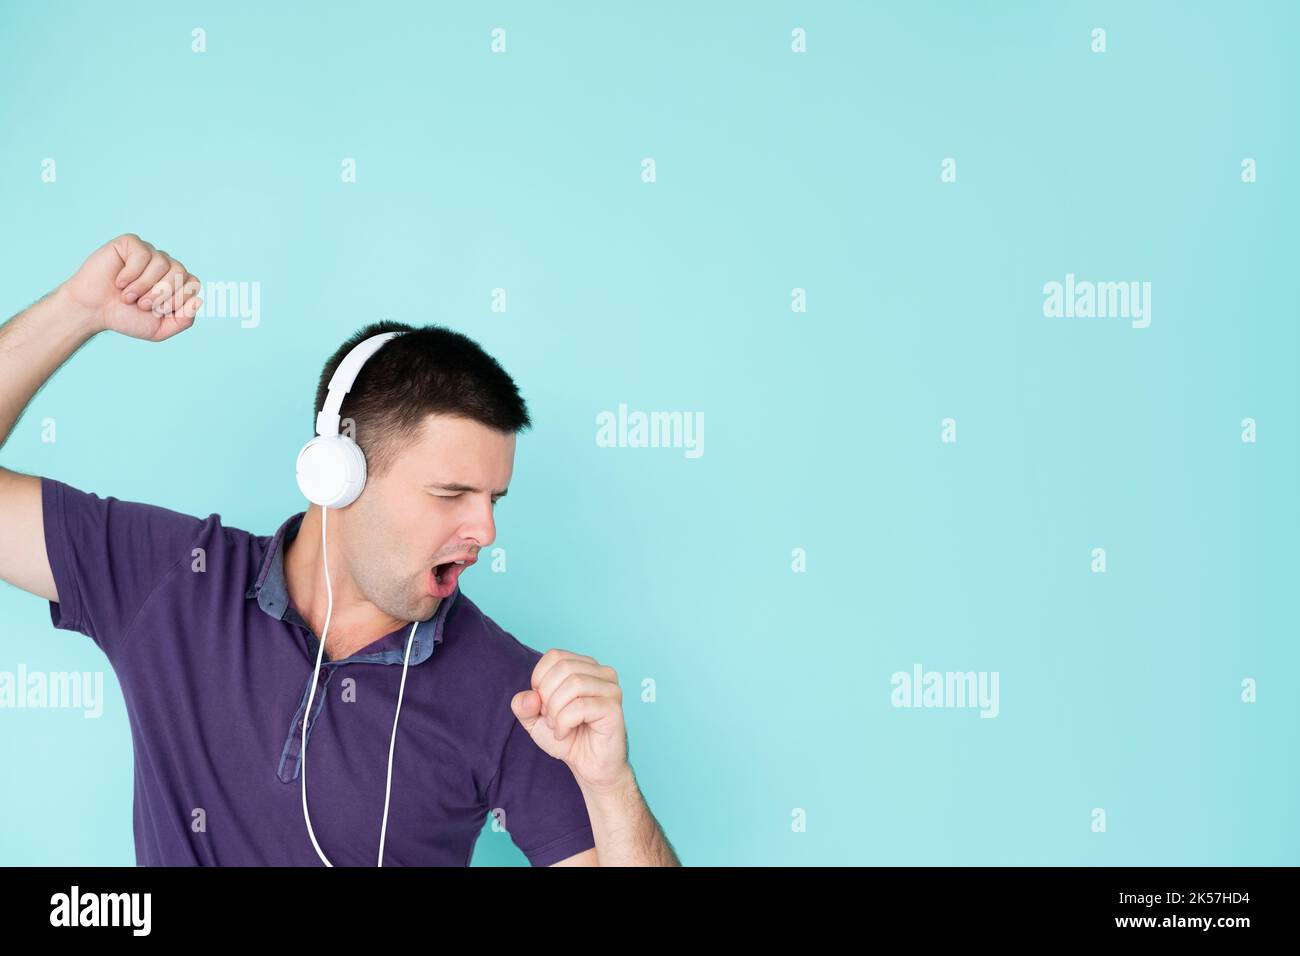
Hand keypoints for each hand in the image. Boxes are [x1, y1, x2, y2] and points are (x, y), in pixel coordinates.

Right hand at [59, 233, 201, 340]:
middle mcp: (166, 265)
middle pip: (180, 273)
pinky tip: (118, 281)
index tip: (157, 311)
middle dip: (160, 295)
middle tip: (141, 304)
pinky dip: (130, 273)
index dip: (177, 300)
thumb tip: (198, 301)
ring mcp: (149, 253)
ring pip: (163, 263)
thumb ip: (184, 320)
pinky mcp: (130, 244)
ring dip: (143, 286)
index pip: (193, 284)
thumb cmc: (126, 317)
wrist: (93, 311)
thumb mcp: (160, 328)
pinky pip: (142, 254)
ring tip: (127, 296)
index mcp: (176, 282)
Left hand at [510, 649, 629, 792]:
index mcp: (585, 667)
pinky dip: (564, 723)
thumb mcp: (536, 720)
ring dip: (556, 711)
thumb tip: (528, 696)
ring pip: (573, 684)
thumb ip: (524, 706)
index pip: (555, 656)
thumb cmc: (568, 738)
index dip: (540, 680)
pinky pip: (580, 706)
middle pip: (563, 667)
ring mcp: (611, 689)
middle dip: (547, 696)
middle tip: (551, 718)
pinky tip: (566, 733)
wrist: (589, 766)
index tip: (543, 704)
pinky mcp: (613, 708)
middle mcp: (602, 672)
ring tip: (558, 726)